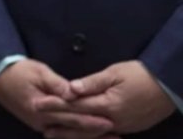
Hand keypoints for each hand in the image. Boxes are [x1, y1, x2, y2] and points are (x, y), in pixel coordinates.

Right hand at [0, 59, 112, 136]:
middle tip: (117, 135)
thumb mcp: (38, 72)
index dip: (91, 119)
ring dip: (87, 138)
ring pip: (67, 135)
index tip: (109, 122)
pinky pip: (61, 133)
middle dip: (95, 133)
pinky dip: (76, 136)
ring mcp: (39, 125)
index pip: (70, 115)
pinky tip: (89, 137)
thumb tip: (74, 92)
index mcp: (41, 107)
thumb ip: (57, 84)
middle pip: (72, 129)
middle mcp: (41, 121)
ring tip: (109, 138)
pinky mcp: (39, 124)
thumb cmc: (19, 71)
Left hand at [40, 61, 176, 135]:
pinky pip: (103, 134)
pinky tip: (77, 134)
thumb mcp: (115, 73)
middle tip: (39, 123)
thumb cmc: (140, 75)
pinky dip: (88, 135)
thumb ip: (91, 83)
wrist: (168, 86)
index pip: (75, 106)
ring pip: (90, 132)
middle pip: (80, 123)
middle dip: (58, 123)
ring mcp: (121, 126)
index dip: (55, 105)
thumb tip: (70, 89)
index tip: (37, 103)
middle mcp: (113, 120)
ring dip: (71, 133)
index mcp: (108, 105)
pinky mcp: (127, 128)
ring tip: (51, 133)